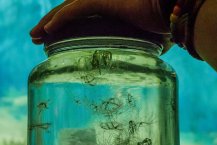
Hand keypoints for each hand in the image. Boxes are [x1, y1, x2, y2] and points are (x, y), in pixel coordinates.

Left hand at [30, 0, 169, 43]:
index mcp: (111, 12)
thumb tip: (146, 60)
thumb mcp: (149, 41)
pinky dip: (60, 19)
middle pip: (69, 13)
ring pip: (67, 10)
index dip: (66, 28)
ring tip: (34, 37)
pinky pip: (76, 10)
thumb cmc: (166, 26)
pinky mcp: (105, 0)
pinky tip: (46, 30)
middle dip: (51, 25)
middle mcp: (104, 3)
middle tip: (37, 38)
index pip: (82, 19)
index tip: (54, 41)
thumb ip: (143, 48)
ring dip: (49, 22)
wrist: (175, 12)